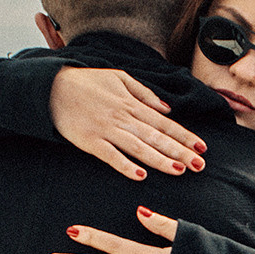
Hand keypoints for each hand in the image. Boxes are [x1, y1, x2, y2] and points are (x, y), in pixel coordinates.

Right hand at [49, 66, 206, 179]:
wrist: (52, 86)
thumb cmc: (87, 82)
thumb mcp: (119, 77)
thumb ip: (144, 93)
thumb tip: (167, 108)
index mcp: (132, 103)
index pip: (164, 123)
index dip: (184, 136)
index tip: (202, 147)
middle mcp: (123, 117)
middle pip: (157, 137)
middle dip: (180, 151)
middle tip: (200, 165)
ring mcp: (107, 130)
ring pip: (139, 147)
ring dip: (160, 160)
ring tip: (179, 171)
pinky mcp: (90, 141)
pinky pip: (110, 156)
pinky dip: (125, 166)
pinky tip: (140, 176)